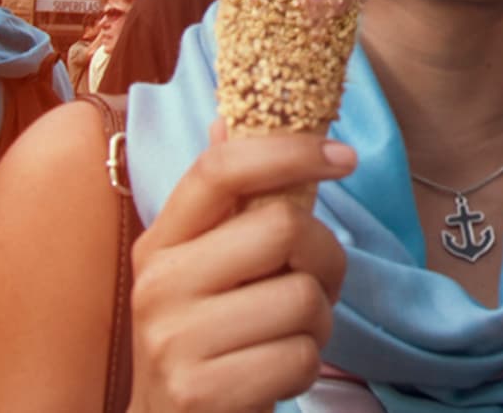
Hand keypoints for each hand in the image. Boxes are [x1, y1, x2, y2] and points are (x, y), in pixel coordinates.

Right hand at [127, 123, 355, 412]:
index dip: (290, 151)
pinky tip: (273, 373)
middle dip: (323, 258)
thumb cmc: (209, 337)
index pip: (221, 169)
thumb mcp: (206, 268)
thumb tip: (231, 116)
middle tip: (312, 285)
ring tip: (283, 336)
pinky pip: (302, 355)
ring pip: (302, 297)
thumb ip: (227, 203)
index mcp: (161, 242)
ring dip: (317, 321)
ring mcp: (176, 341)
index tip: (343, 157)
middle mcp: (158, 285)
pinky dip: (306, 365)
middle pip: (283, 228)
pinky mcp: (204, 391)